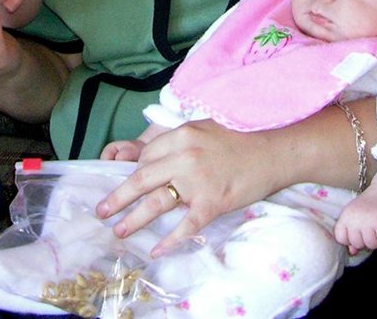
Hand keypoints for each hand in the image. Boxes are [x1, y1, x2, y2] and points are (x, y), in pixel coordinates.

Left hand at [95, 120, 275, 255]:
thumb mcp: (203, 128)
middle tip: (102, 211)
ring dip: (134, 219)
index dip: (134, 173)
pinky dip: (170, 239)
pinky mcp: (213, 202)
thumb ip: (179, 141)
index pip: (145, 158)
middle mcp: (184, 157)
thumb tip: (154, 157)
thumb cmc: (241, 137)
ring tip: (119, 231)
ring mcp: (198, 182)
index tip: (130, 185)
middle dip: (117, 198)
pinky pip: (186, 225)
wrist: (275, 150)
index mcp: (180, 136)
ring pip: (156, 204)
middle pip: (141, 180)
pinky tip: (157, 249)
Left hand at [333, 190, 376, 253]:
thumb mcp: (357, 217)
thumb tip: (352, 252)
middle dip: (366, 241)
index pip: (340, 238)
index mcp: (345, 215)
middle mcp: (355, 218)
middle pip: (357, 244)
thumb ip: (352, 233)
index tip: (359, 233)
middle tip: (373, 230)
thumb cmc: (371, 205)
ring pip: (372, 245)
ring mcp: (369, 220)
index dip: (350, 240)